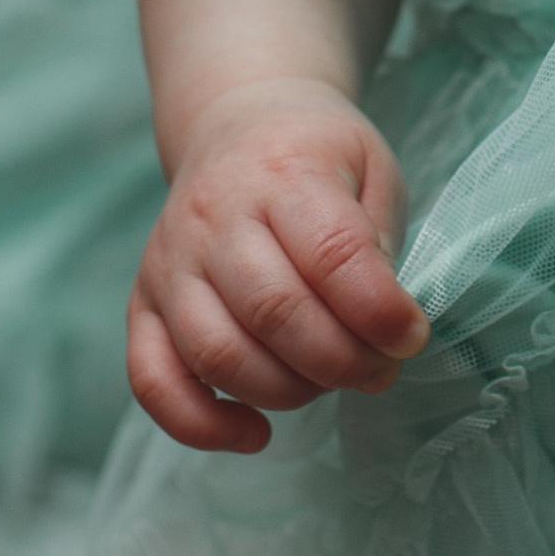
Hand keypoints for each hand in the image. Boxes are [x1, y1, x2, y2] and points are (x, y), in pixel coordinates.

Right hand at [129, 73, 429, 455]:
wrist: (236, 122)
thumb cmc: (316, 154)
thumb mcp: (371, 166)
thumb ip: (377, 239)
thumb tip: (381, 322)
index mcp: (284, 172)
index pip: (331, 252)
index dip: (378, 310)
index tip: (411, 337)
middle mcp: (215, 217)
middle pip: (274, 311)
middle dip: (340, 361)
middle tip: (379, 370)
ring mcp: (170, 263)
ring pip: (216, 354)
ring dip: (286, 392)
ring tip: (330, 383)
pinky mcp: (143, 303)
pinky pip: (152, 380)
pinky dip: (199, 424)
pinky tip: (254, 432)